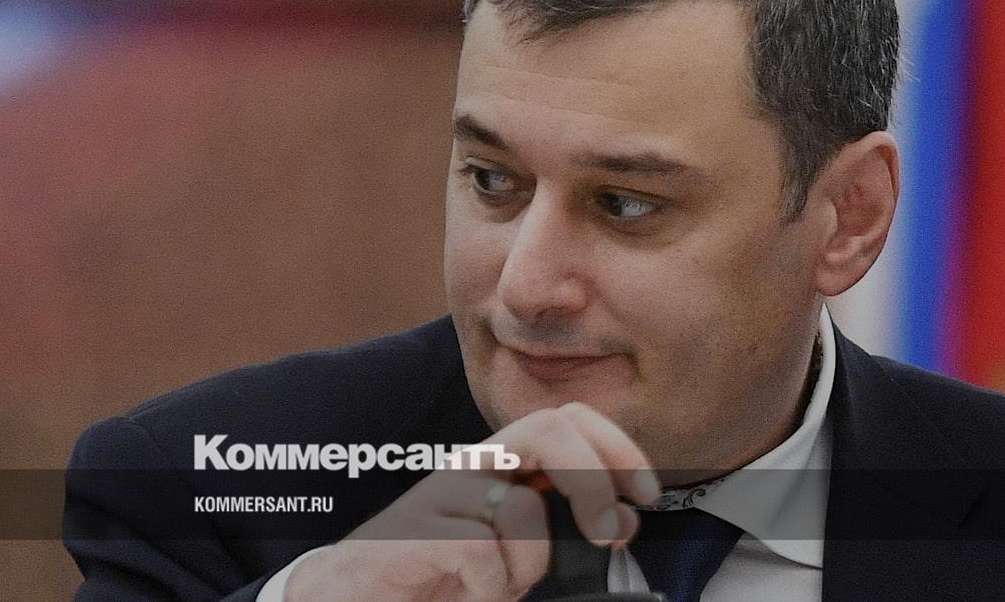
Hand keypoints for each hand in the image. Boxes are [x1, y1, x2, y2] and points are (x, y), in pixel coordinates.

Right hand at [284, 402, 660, 601]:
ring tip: (503, 585)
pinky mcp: (414, 532)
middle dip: (594, 480)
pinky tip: (468, 592)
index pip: (569, 419)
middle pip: (550, 428)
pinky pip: (483, 554)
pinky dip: (492, 589)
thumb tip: (624, 519)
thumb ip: (562, 526)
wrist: (357, 596)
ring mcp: (441, 496)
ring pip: (523, 508)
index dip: (617, 446)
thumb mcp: (516, 550)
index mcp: (503, 465)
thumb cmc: (440, 573)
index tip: (647, 494)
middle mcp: (474, 466)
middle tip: (608, 532)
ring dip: (530, 564)